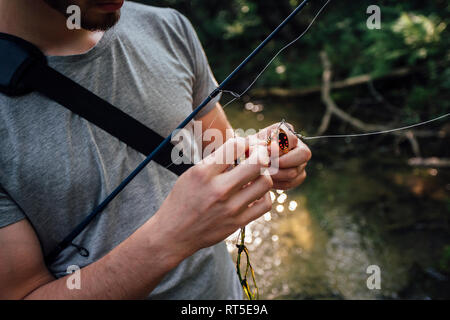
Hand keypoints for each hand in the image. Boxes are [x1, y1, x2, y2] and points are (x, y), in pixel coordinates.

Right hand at [152, 137, 273, 259]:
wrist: (174, 233)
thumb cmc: (183, 199)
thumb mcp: (192, 173)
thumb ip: (215, 160)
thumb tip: (242, 146)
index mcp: (204, 173)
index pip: (236, 146)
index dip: (246, 142)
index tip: (245, 146)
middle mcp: (219, 189)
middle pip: (258, 163)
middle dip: (261, 155)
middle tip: (256, 157)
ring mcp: (230, 208)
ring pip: (265, 183)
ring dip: (263, 175)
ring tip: (254, 177)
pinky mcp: (238, 222)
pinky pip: (265, 204)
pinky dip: (264, 195)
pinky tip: (255, 193)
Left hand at [257, 122, 311, 189]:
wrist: (251, 162)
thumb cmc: (251, 149)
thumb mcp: (251, 143)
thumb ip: (258, 143)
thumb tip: (267, 149)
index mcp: (287, 132)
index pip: (292, 139)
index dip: (278, 148)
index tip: (265, 153)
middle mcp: (299, 145)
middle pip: (303, 154)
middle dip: (282, 163)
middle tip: (267, 166)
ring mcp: (301, 162)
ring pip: (294, 172)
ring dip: (276, 175)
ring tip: (263, 173)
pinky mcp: (299, 176)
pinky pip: (292, 182)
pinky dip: (277, 183)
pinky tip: (268, 180)